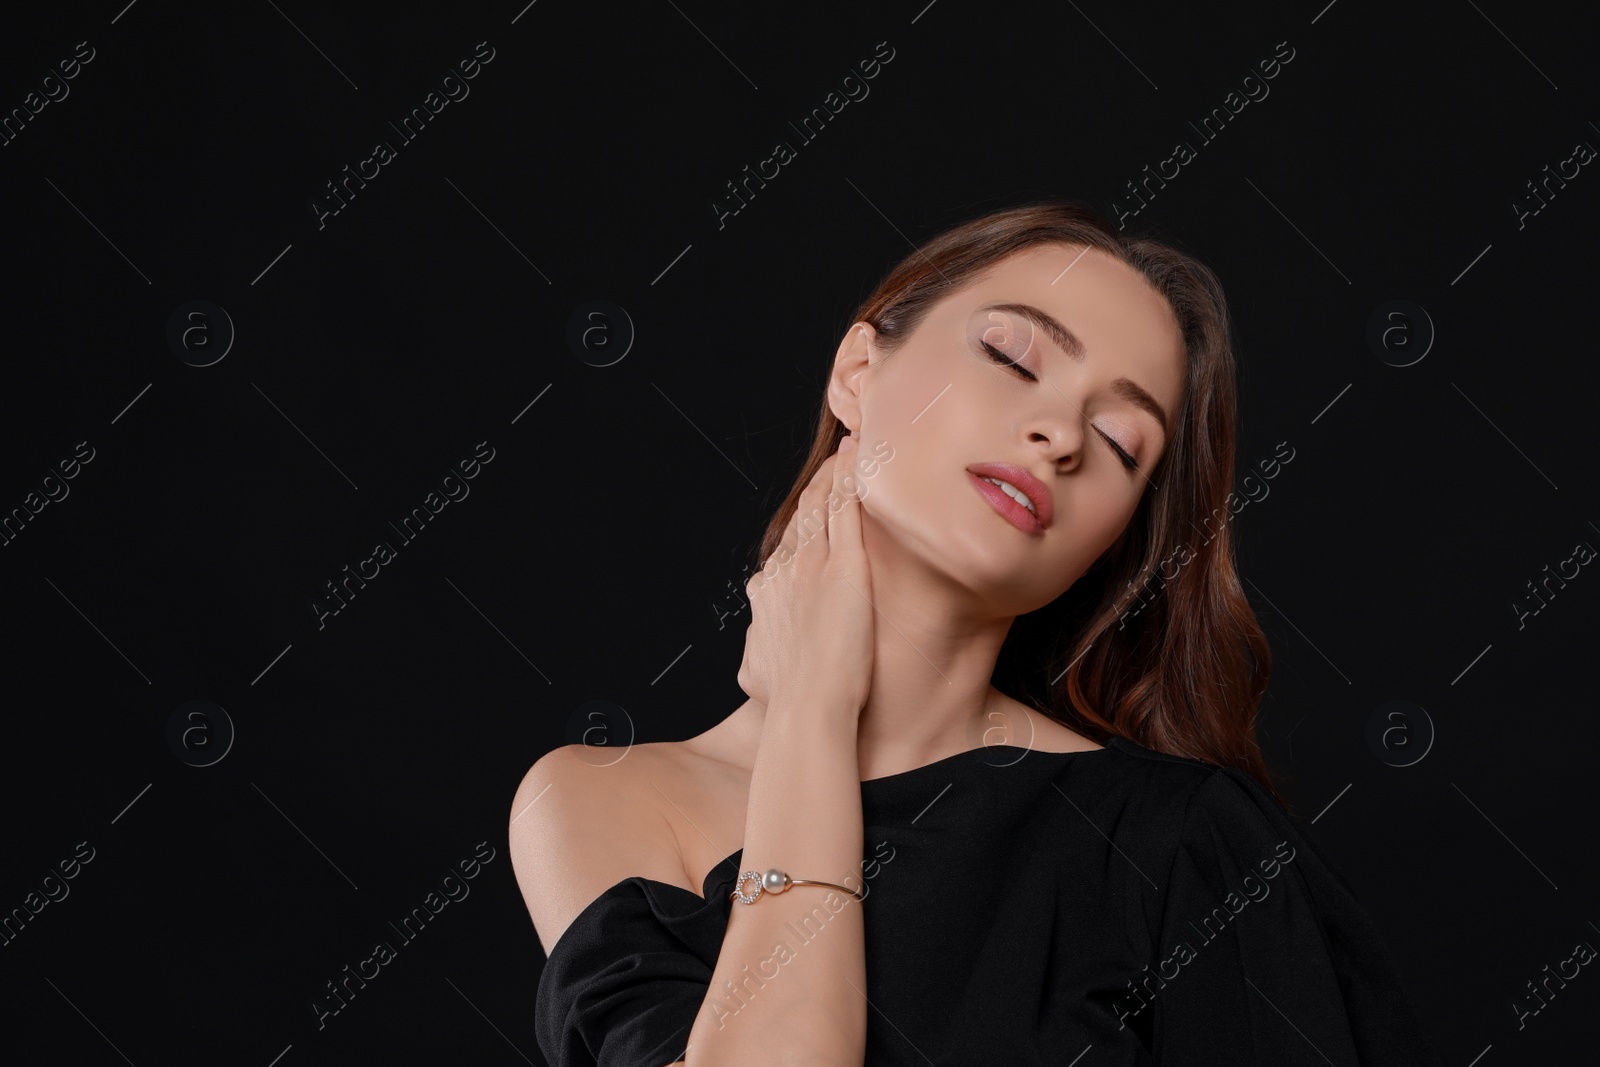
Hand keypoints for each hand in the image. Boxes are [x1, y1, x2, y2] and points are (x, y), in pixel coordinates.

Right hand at [737, 434, 875, 720]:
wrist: (806, 707)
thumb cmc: (789, 700)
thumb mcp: (757, 671)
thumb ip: (756, 654)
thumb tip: (750, 664)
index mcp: (766, 590)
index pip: (789, 539)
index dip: (805, 513)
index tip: (817, 496)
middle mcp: (784, 569)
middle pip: (804, 513)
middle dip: (822, 482)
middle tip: (840, 455)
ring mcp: (812, 565)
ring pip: (823, 504)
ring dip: (837, 472)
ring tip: (853, 448)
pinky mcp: (843, 568)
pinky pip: (845, 510)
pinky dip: (851, 480)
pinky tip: (860, 457)